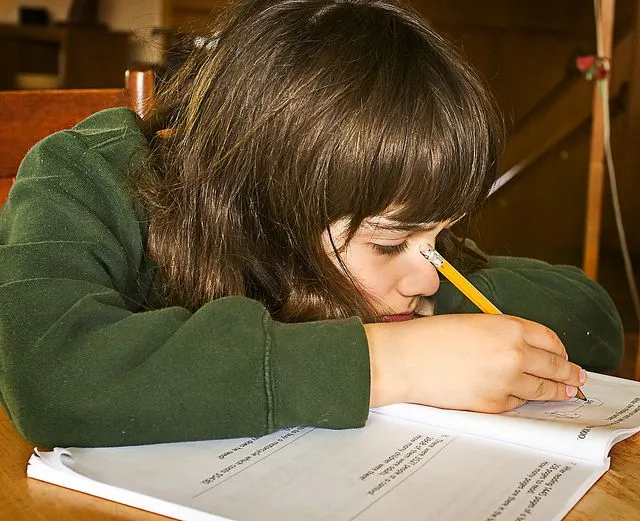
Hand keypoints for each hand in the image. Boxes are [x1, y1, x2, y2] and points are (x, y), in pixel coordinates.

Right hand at [364, 314, 586, 412]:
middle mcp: (513, 354)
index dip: (561, 349)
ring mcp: (505, 381)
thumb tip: (524, 350)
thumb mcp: (473, 323)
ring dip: (555, 391)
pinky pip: (516, 403)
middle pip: (554, 366)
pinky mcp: (493, 404)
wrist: (404, 360)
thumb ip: (503, 334)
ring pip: (541, 389)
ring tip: (564, 392)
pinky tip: (523, 397)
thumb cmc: (430, 338)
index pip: (550, 339)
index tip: (564, 356)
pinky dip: (520, 400)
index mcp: (508, 327)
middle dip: (568, 373)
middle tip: (577, 378)